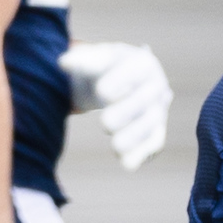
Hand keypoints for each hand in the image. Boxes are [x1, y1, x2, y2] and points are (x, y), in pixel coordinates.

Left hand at [60, 41, 173, 169]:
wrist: (117, 80)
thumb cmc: (102, 67)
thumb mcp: (92, 58)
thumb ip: (81, 59)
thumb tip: (64, 63)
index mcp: (142, 62)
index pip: (137, 71)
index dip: (121, 82)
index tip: (101, 93)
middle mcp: (156, 85)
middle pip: (146, 101)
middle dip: (127, 114)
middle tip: (105, 124)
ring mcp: (158, 108)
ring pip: (152, 124)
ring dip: (135, 138)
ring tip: (116, 149)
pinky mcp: (155, 129)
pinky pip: (154, 142)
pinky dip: (142, 154)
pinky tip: (127, 164)